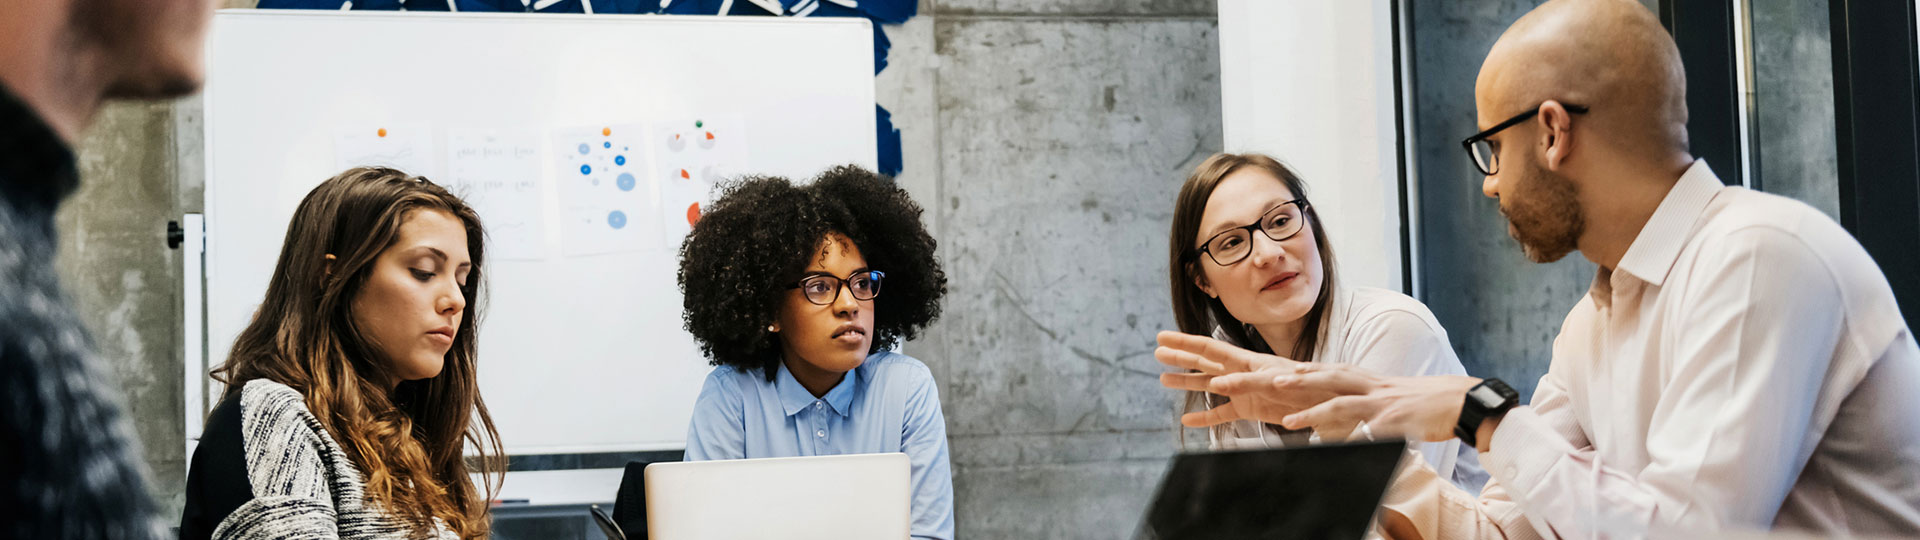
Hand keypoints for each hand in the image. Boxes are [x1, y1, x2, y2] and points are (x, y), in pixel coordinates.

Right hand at [1154, 331, 1335, 427]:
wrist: (1330, 402)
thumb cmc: (1310, 387)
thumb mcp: (1279, 382)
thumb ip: (1248, 383)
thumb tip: (1217, 384)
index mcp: (1248, 361)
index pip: (1210, 349)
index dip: (1185, 343)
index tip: (1163, 337)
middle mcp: (1242, 372)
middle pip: (1205, 361)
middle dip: (1181, 355)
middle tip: (1156, 351)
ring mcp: (1244, 391)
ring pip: (1208, 385)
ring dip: (1187, 382)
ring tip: (1162, 380)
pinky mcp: (1250, 409)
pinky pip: (1223, 414)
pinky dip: (1205, 417)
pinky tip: (1188, 420)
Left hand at [1273, 362, 1482, 442]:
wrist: (1461, 400)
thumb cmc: (1422, 401)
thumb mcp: (1387, 396)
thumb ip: (1361, 402)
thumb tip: (1338, 415)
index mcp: (1366, 379)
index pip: (1326, 370)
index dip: (1299, 370)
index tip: (1272, 369)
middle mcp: (1369, 386)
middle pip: (1324, 378)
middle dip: (1294, 380)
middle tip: (1266, 381)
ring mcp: (1382, 403)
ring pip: (1341, 403)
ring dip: (1312, 412)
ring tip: (1288, 421)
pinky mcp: (1396, 421)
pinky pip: (1370, 432)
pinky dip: (1353, 440)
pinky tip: (1336, 447)